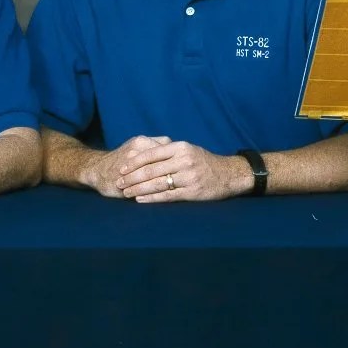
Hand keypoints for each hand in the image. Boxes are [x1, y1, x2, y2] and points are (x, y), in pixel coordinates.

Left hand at [111, 137, 249, 202]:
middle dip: (132, 177)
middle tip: (119, 182)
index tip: (121, 168)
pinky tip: (141, 200)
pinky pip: (168, 196)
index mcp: (179, 147)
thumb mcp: (187, 150)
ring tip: (126, 192)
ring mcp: (188, 177)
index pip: (151, 153)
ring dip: (139, 189)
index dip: (134, 162)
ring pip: (157, 184)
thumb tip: (142, 155)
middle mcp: (183, 160)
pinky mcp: (192, 192)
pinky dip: (152, 198)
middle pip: (151, 170)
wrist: (229, 174)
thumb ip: (167, 152)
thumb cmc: (203, 161)